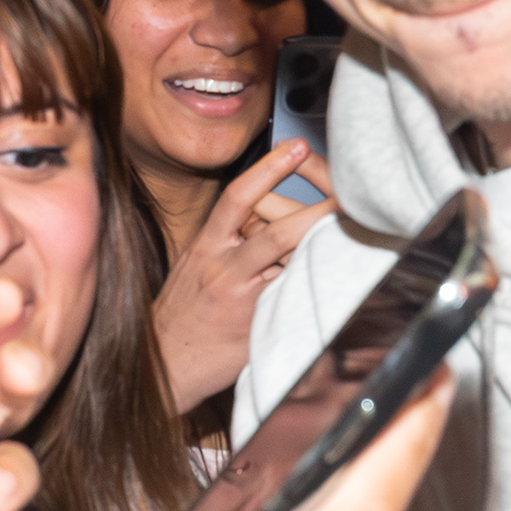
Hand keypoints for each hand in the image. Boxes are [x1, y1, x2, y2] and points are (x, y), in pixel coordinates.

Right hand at [153, 142, 337, 407]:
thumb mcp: (196, 266)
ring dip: (319, 238)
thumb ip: (228, 241)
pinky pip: (288, 294)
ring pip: (283, 258)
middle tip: (346, 192)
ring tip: (349, 223)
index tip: (297, 147)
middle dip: (314, 207)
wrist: (161, 364)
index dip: (269, 168)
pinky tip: (336, 270)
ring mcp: (239, 296)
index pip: (238, 196)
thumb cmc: (183, 313)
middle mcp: (221, 266)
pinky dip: (311, 278)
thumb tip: (270, 214)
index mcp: (206, 245)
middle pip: (273, 226)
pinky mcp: (253, 322)